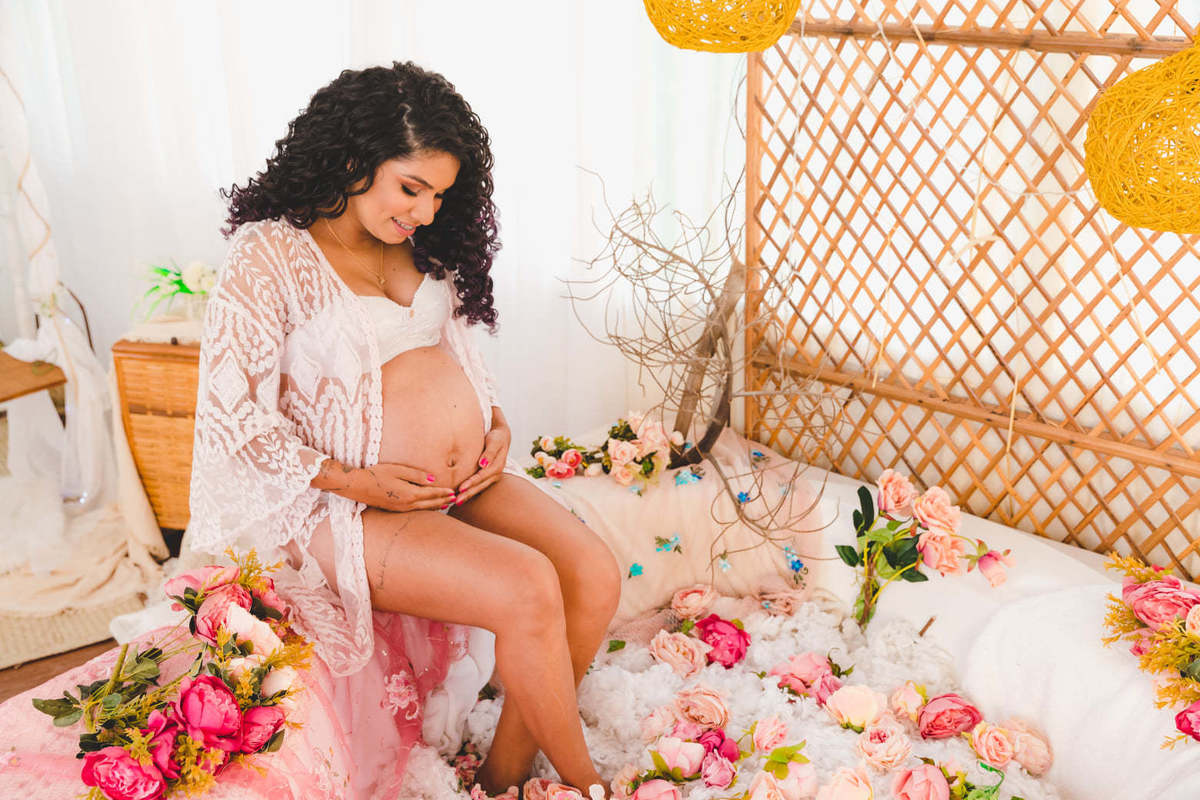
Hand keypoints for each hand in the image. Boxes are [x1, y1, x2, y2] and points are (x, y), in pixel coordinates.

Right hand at [314, 457, 456, 511]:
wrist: (357, 486)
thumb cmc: (377, 474)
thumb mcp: (398, 470)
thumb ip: (417, 475)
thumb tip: (434, 479)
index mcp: (410, 494)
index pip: (432, 494)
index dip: (444, 493)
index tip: (454, 491)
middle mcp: (406, 505)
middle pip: (430, 504)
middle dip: (443, 501)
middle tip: (455, 498)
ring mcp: (400, 509)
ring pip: (423, 508)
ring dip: (435, 506)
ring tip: (445, 503)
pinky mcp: (394, 509)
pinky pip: (414, 510)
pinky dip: (424, 507)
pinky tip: (426, 505)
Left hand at [454, 422, 511, 504]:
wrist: (502, 436)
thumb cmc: (496, 437)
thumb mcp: (495, 441)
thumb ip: (489, 452)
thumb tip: (483, 464)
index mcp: (497, 466)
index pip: (482, 476)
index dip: (472, 483)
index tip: (461, 488)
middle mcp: (496, 473)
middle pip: (480, 485)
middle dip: (468, 493)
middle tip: (456, 501)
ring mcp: (493, 476)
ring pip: (480, 487)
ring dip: (469, 495)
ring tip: (457, 502)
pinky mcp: (488, 476)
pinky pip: (479, 485)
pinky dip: (471, 491)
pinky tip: (462, 495)